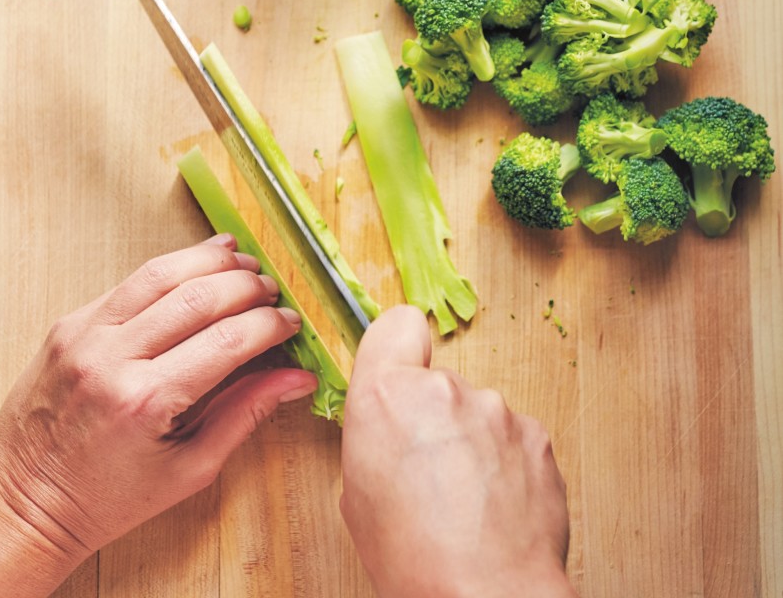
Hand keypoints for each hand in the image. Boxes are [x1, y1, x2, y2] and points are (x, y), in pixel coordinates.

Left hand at [0, 235, 315, 597]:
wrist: (23, 504)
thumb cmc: (106, 498)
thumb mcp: (188, 469)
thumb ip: (245, 414)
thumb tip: (298, 380)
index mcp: (145, 401)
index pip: (228, 340)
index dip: (270, 325)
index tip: (290, 324)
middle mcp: (112, 359)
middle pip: (199, 297)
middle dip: (247, 287)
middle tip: (272, 292)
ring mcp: (85, 335)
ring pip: (161, 273)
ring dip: (209, 261)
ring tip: (243, 262)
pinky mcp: (69, 324)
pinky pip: (128, 283)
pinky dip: (169, 268)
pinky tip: (196, 265)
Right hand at [340, 306, 575, 597]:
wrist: (483, 597)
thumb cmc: (413, 558)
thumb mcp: (358, 491)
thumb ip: (376, 432)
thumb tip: (393, 424)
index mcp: (387, 394)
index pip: (397, 324)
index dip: (399, 346)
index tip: (401, 368)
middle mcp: (443, 388)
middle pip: (436, 380)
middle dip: (434, 414)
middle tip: (430, 468)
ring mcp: (496, 408)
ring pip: (477, 410)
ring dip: (472, 440)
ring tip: (467, 498)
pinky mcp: (536, 433)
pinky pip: (512, 435)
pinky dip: (506, 461)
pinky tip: (496, 503)